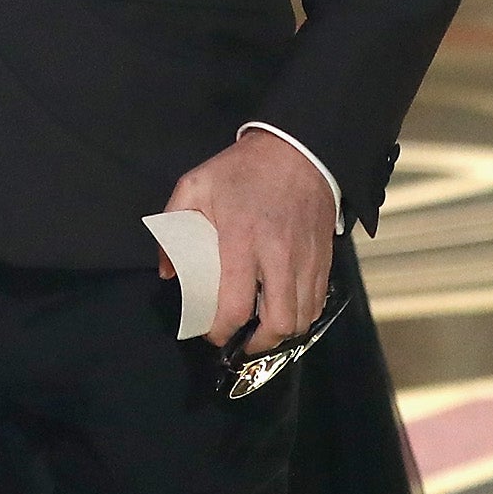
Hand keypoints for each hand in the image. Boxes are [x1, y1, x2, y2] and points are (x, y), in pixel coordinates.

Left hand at [158, 133, 331, 355]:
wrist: (300, 148)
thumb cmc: (243, 170)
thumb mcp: (196, 185)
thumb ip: (172, 225)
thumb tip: (168, 272)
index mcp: (242, 239)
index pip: (235, 305)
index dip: (221, 331)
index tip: (211, 333)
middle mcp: (278, 255)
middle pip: (278, 322)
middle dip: (257, 345)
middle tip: (240, 343)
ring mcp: (306, 259)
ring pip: (302, 317)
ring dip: (281, 334)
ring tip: (261, 332)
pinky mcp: (324, 258)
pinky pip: (318, 302)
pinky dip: (302, 316)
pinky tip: (285, 312)